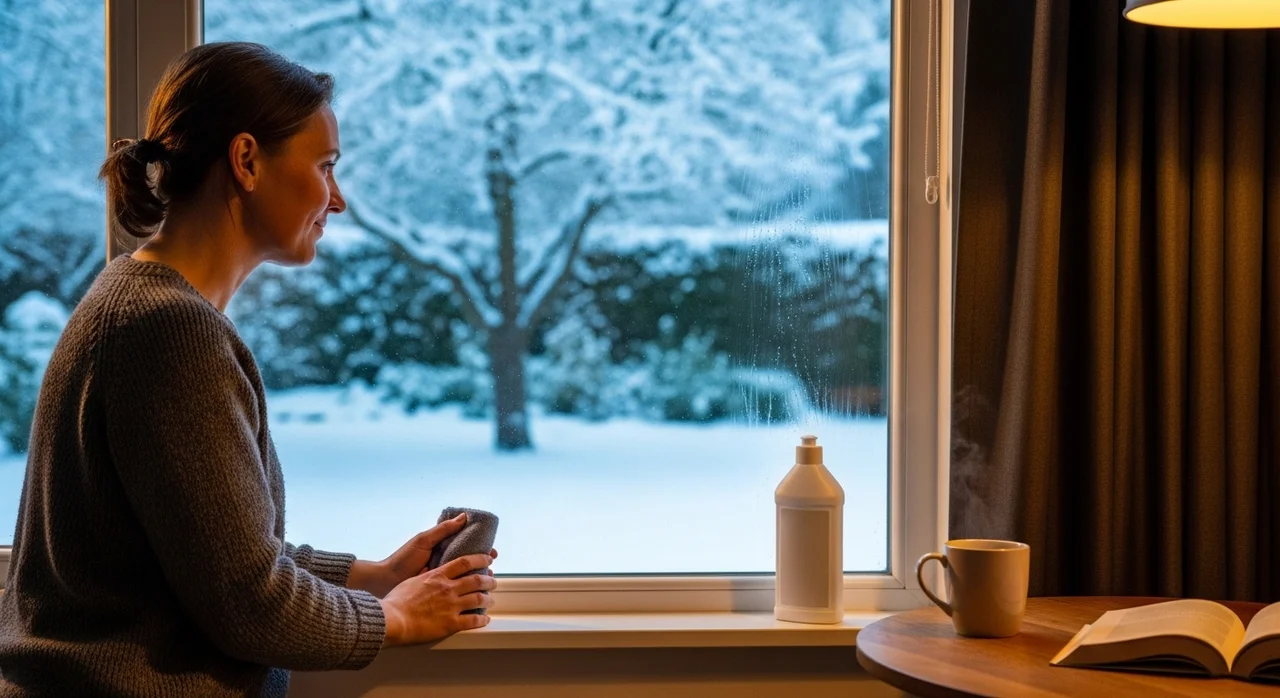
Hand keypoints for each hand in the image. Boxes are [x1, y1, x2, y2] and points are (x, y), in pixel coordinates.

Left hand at [350, 513, 498, 596]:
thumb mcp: (423, 541)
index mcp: (440, 548)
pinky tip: (478, 594)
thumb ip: (442, 530)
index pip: (466, 546)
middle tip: (493, 568)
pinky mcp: (437, 592)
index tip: (492, 552)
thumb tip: (463, 517)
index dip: (480, 548)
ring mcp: (441, 579)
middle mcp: (443, 563)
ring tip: (489, 581)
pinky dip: (468, 592)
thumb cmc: (402, 560)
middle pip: (469, 563)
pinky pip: (456, 591)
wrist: (385, 582)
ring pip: (465, 578)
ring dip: (478, 579)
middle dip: (483, 565)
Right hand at [379, 553, 496, 646]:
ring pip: (479, 599)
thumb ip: (425, 576)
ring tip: (491, 600)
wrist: (392, 619)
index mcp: (438, 576)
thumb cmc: (396, 601)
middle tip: (494, 582)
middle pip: (477, 580)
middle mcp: (448, 589)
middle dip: (489, 580)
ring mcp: (451, 606)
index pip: (465, 562)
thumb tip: (429, 570)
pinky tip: (485, 620)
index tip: (488, 558)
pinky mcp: (451, 623)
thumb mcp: (412, 580)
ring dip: (488, 599)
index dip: (480, 559)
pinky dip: (482, 620)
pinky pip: (473, 621)